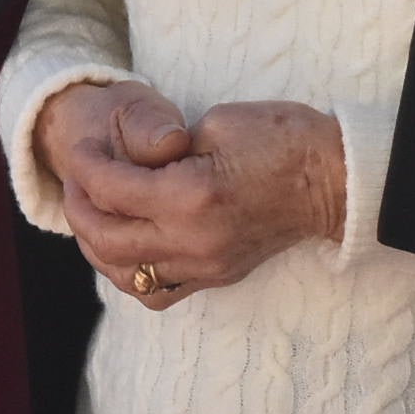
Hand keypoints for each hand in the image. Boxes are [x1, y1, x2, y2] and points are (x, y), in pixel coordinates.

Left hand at [62, 97, 345, 309]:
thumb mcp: (217, 123)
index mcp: (190, 197)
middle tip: (76, 180)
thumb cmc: (285, 138)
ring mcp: (206, 266)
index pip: (111, 189)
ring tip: (92, 215)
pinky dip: (128, 272)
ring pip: (123, 273)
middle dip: (79, 207)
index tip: (80, 148)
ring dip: (96, 245)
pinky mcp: (218, 275)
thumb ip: (165, 148)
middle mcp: (193, 241)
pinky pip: (156, 290)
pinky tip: (126, 247)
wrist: (338, 178)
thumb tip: (135, 163)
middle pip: (106, 239)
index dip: (85, 165)